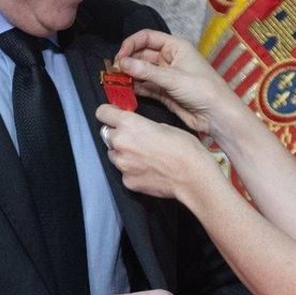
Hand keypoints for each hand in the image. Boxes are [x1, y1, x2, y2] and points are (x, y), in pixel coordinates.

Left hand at [96, 104, 214, 201]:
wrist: (192, 176)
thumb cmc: (184, 149)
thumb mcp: (163, 125)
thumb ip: (141, 126)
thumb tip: (135, 129)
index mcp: (129, 124)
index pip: (102, 113)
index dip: (108, 114)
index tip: (112, 116)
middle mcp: (121, 142)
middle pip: (107, 135)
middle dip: (119, 136)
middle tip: (136, 140)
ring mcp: (122, 164)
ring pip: (114, 155)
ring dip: (124, 154)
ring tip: (144, 157)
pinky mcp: (127, 181)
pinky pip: (124, 172)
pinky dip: (132, 171)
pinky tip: (148, 170)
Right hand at [115, 30, 242, 139]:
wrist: (217, 115)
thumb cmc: (201, 89)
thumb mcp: (173, 78)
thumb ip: (146, 71)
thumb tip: (122, 63)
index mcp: (175, 47)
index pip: (147, 37)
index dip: (131, 44)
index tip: (120, 56)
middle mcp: (169, 59)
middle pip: (142, 55)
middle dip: (128, 61)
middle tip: (114, 72)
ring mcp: (166, 76)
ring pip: (142, 72)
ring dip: (130, 76)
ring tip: (116, 82)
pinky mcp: (164, 92)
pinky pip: (146, 87)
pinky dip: (136, 88)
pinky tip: (126, 91)